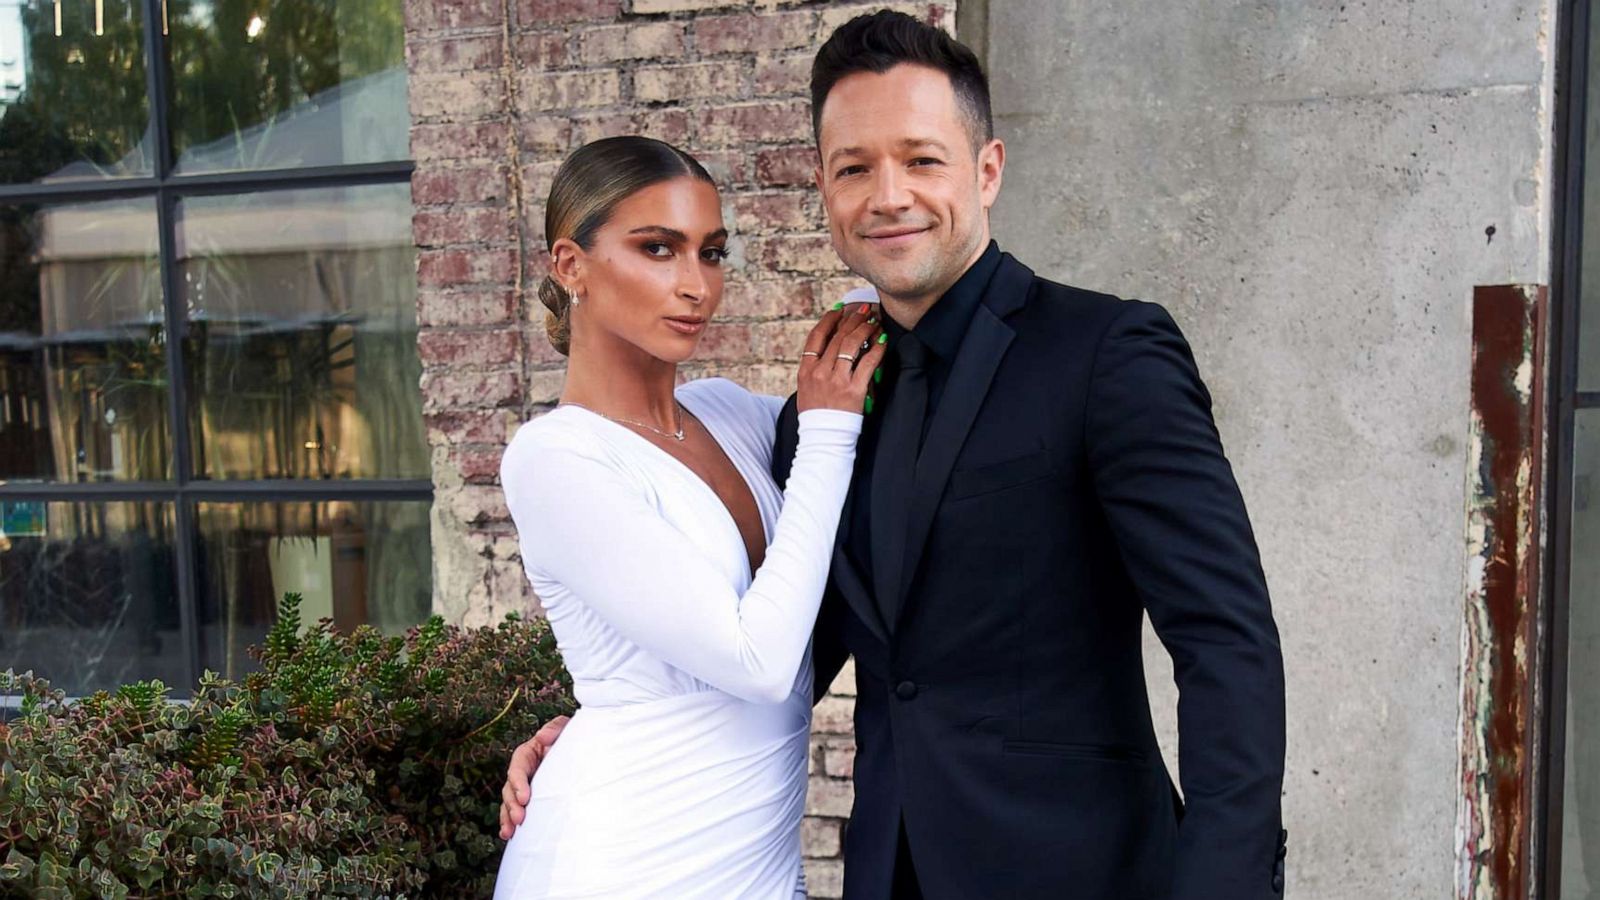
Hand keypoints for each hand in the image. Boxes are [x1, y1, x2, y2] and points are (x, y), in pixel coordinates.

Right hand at [498, 714, 569, 840]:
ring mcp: (525, 787)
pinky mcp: (530, 801)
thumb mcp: (565, 729)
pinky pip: (516, 811)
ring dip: (508, 817)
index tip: (524, 797)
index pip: (518, 767)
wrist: (583, 753)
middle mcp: (523, 772)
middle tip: (519, 818)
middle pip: (510, 788)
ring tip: (510, 832)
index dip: (518, 782)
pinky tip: (509, 835)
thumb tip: (541, 737)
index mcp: (528, 754)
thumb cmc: (572, 739)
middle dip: (512, 804)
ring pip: (509, 802)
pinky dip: (510, 823)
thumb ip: (554, 729)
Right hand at [797, 303, 885, 413]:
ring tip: (873, 322)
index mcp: (806, 370)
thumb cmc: (816, 414)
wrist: (823, 437)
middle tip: (864, 310)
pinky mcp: (854, 390)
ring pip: (852, 345)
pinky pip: (868, 363)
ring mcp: (837, 380)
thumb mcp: (805, 389)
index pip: (816, 337)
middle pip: (837, 337)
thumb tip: (826, 349)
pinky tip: (882, 341)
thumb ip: (813, 368)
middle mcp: (820, 372)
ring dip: (865, 329)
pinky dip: (876, 349)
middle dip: (853, 319)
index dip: (829, 320)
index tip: (840, 309)